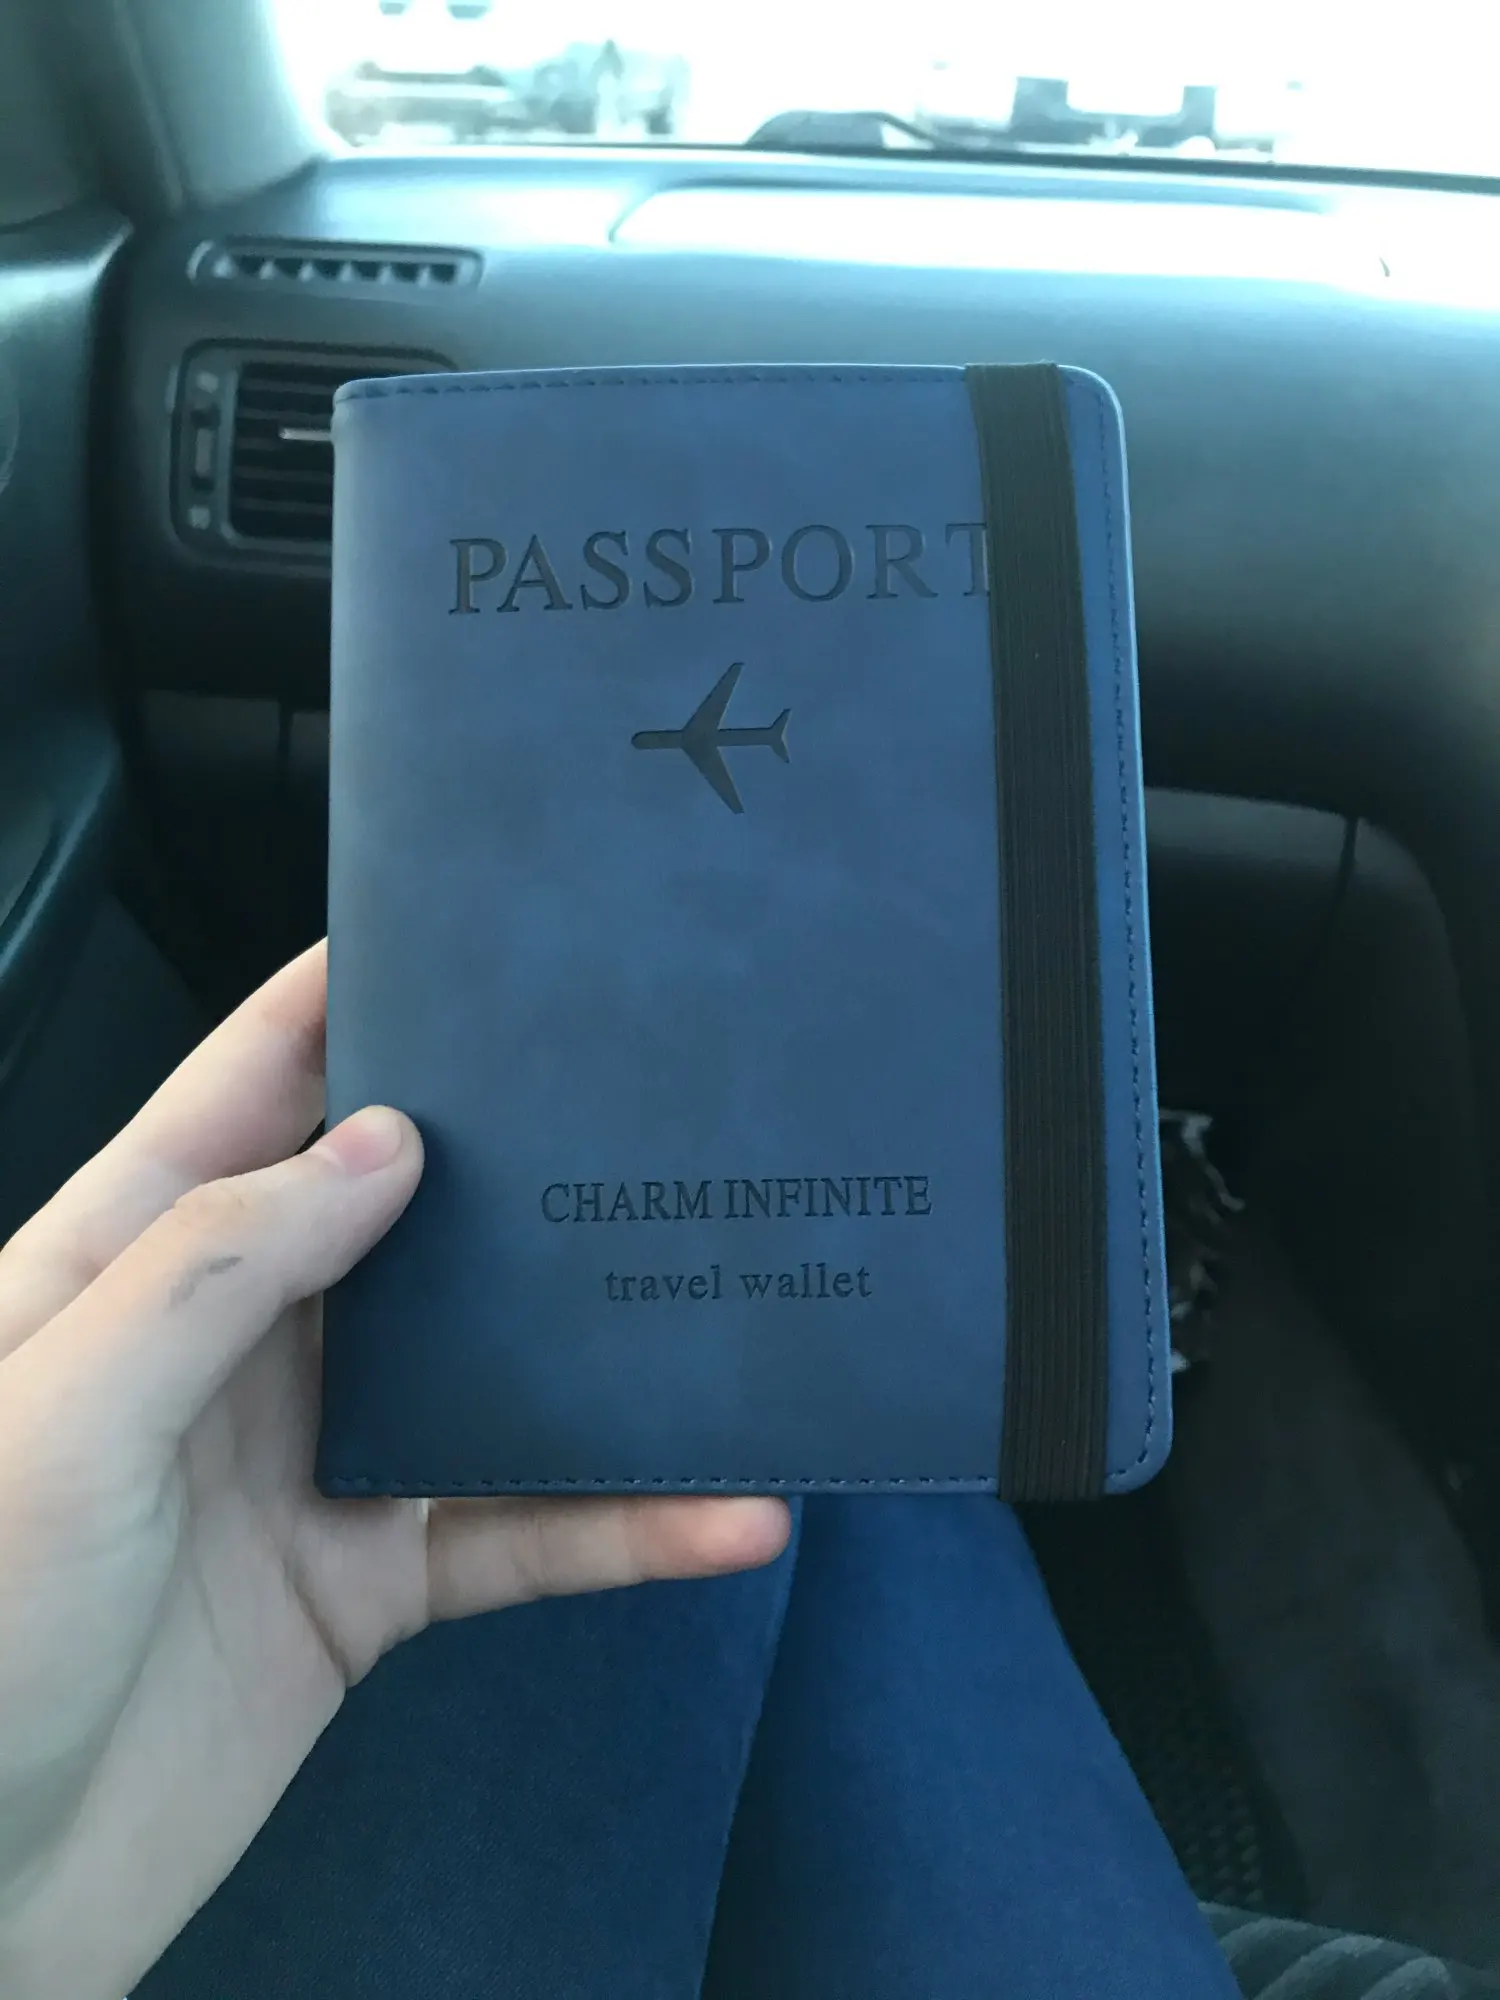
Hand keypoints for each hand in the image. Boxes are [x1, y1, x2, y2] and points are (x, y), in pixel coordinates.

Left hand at [0, 943, 789, 1999]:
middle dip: (504, 1155)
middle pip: (393, 1216)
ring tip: (720, 1299)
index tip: (452, 931)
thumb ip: (218, 1268)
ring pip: (484, 1371)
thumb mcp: (62, 1418)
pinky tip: (723, 1513)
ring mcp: (312, 1461)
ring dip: (599, 1354)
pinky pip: (521, 1534)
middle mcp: (232, 1347)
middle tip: (635, 1091)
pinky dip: (626, 1525)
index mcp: (125, 1265)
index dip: (337, 1004)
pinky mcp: (372, 1581)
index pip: (241, 1096)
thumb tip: (387, 1145)